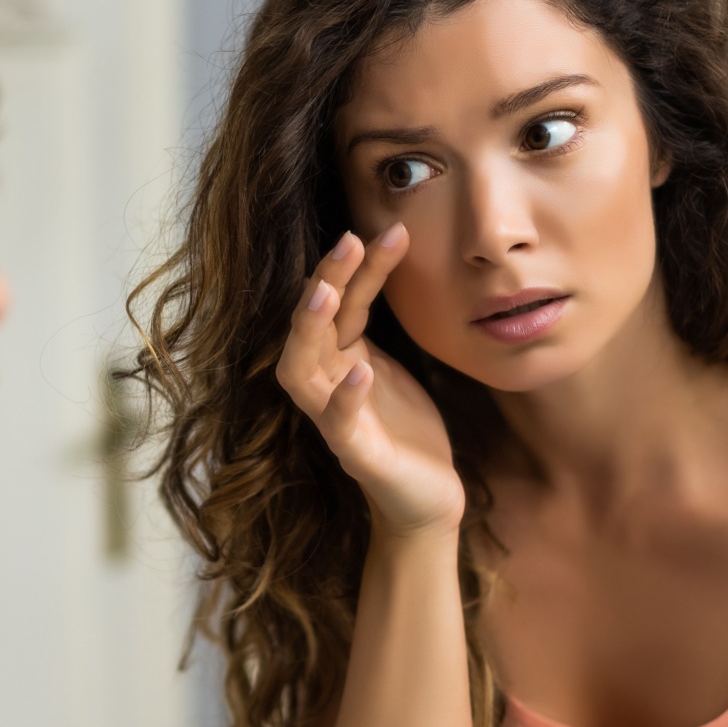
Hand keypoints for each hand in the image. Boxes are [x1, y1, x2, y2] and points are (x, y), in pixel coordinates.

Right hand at [276, 224, 464, 537]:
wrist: (426, 496)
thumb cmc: (405, 427)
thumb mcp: (392, 362)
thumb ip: (375, 321)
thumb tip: (382, 255)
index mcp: (338, 357)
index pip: (341, 302)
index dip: (358, 266)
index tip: (389, 230)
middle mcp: (326, 382)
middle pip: (311, 324)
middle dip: (326, 280)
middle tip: (349, 240)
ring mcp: (333, 419)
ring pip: (301, 370)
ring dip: (310, 330)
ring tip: (328, 293)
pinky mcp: (354, 454)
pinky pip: (338, 423)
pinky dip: (345, 396)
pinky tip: (359, 370)